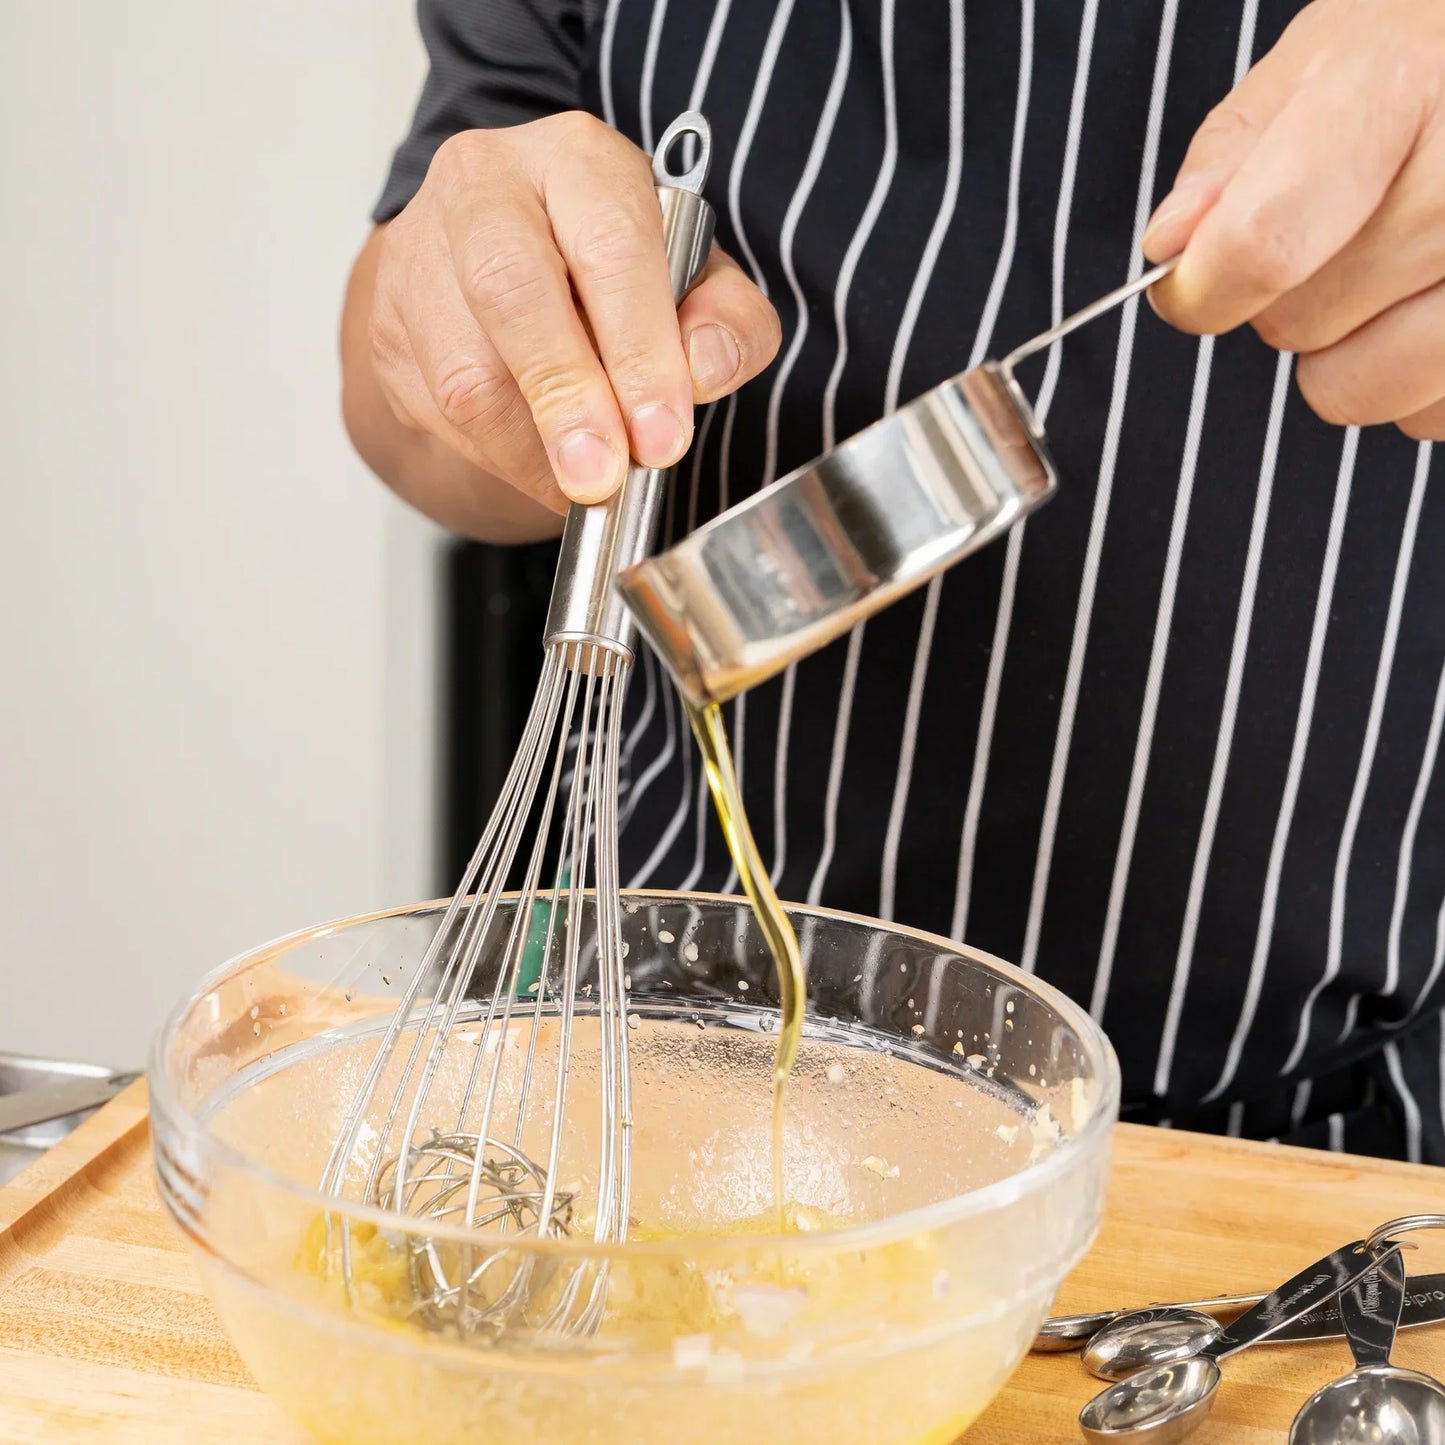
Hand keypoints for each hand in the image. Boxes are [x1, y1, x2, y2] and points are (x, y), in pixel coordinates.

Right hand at [362, 111, 779, 521]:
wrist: (513, 269)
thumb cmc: (617, 272)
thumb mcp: (698, 281)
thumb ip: (727, 320)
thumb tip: (706, 369)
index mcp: (576, 160)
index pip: (610, 247)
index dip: (639, 351)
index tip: (662, 435)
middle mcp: (482, 188)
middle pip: (510, 292)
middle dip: (564, 399)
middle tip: (602, 475)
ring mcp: (420, 256)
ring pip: (464, 372)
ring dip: (531, 450)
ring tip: (585, 487)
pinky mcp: (388, 328)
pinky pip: (439, 414)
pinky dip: (500, 460)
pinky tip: (543, 470)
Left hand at [1142, 0, 1444, 440]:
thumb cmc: (1436, 56)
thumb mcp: (1328, 55)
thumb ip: (1233, 154)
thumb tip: (1171, 245)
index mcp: (1400, 88)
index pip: (1260, 246)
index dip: (1201, 288)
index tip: (1193, 284)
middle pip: (1297, 323)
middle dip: (1289, 296)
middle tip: (1345, 229)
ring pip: (1355, 389)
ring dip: (1346, 353)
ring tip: (1390, 273)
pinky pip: (1424, 415)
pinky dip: (1414, 378)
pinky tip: (1434, 300)